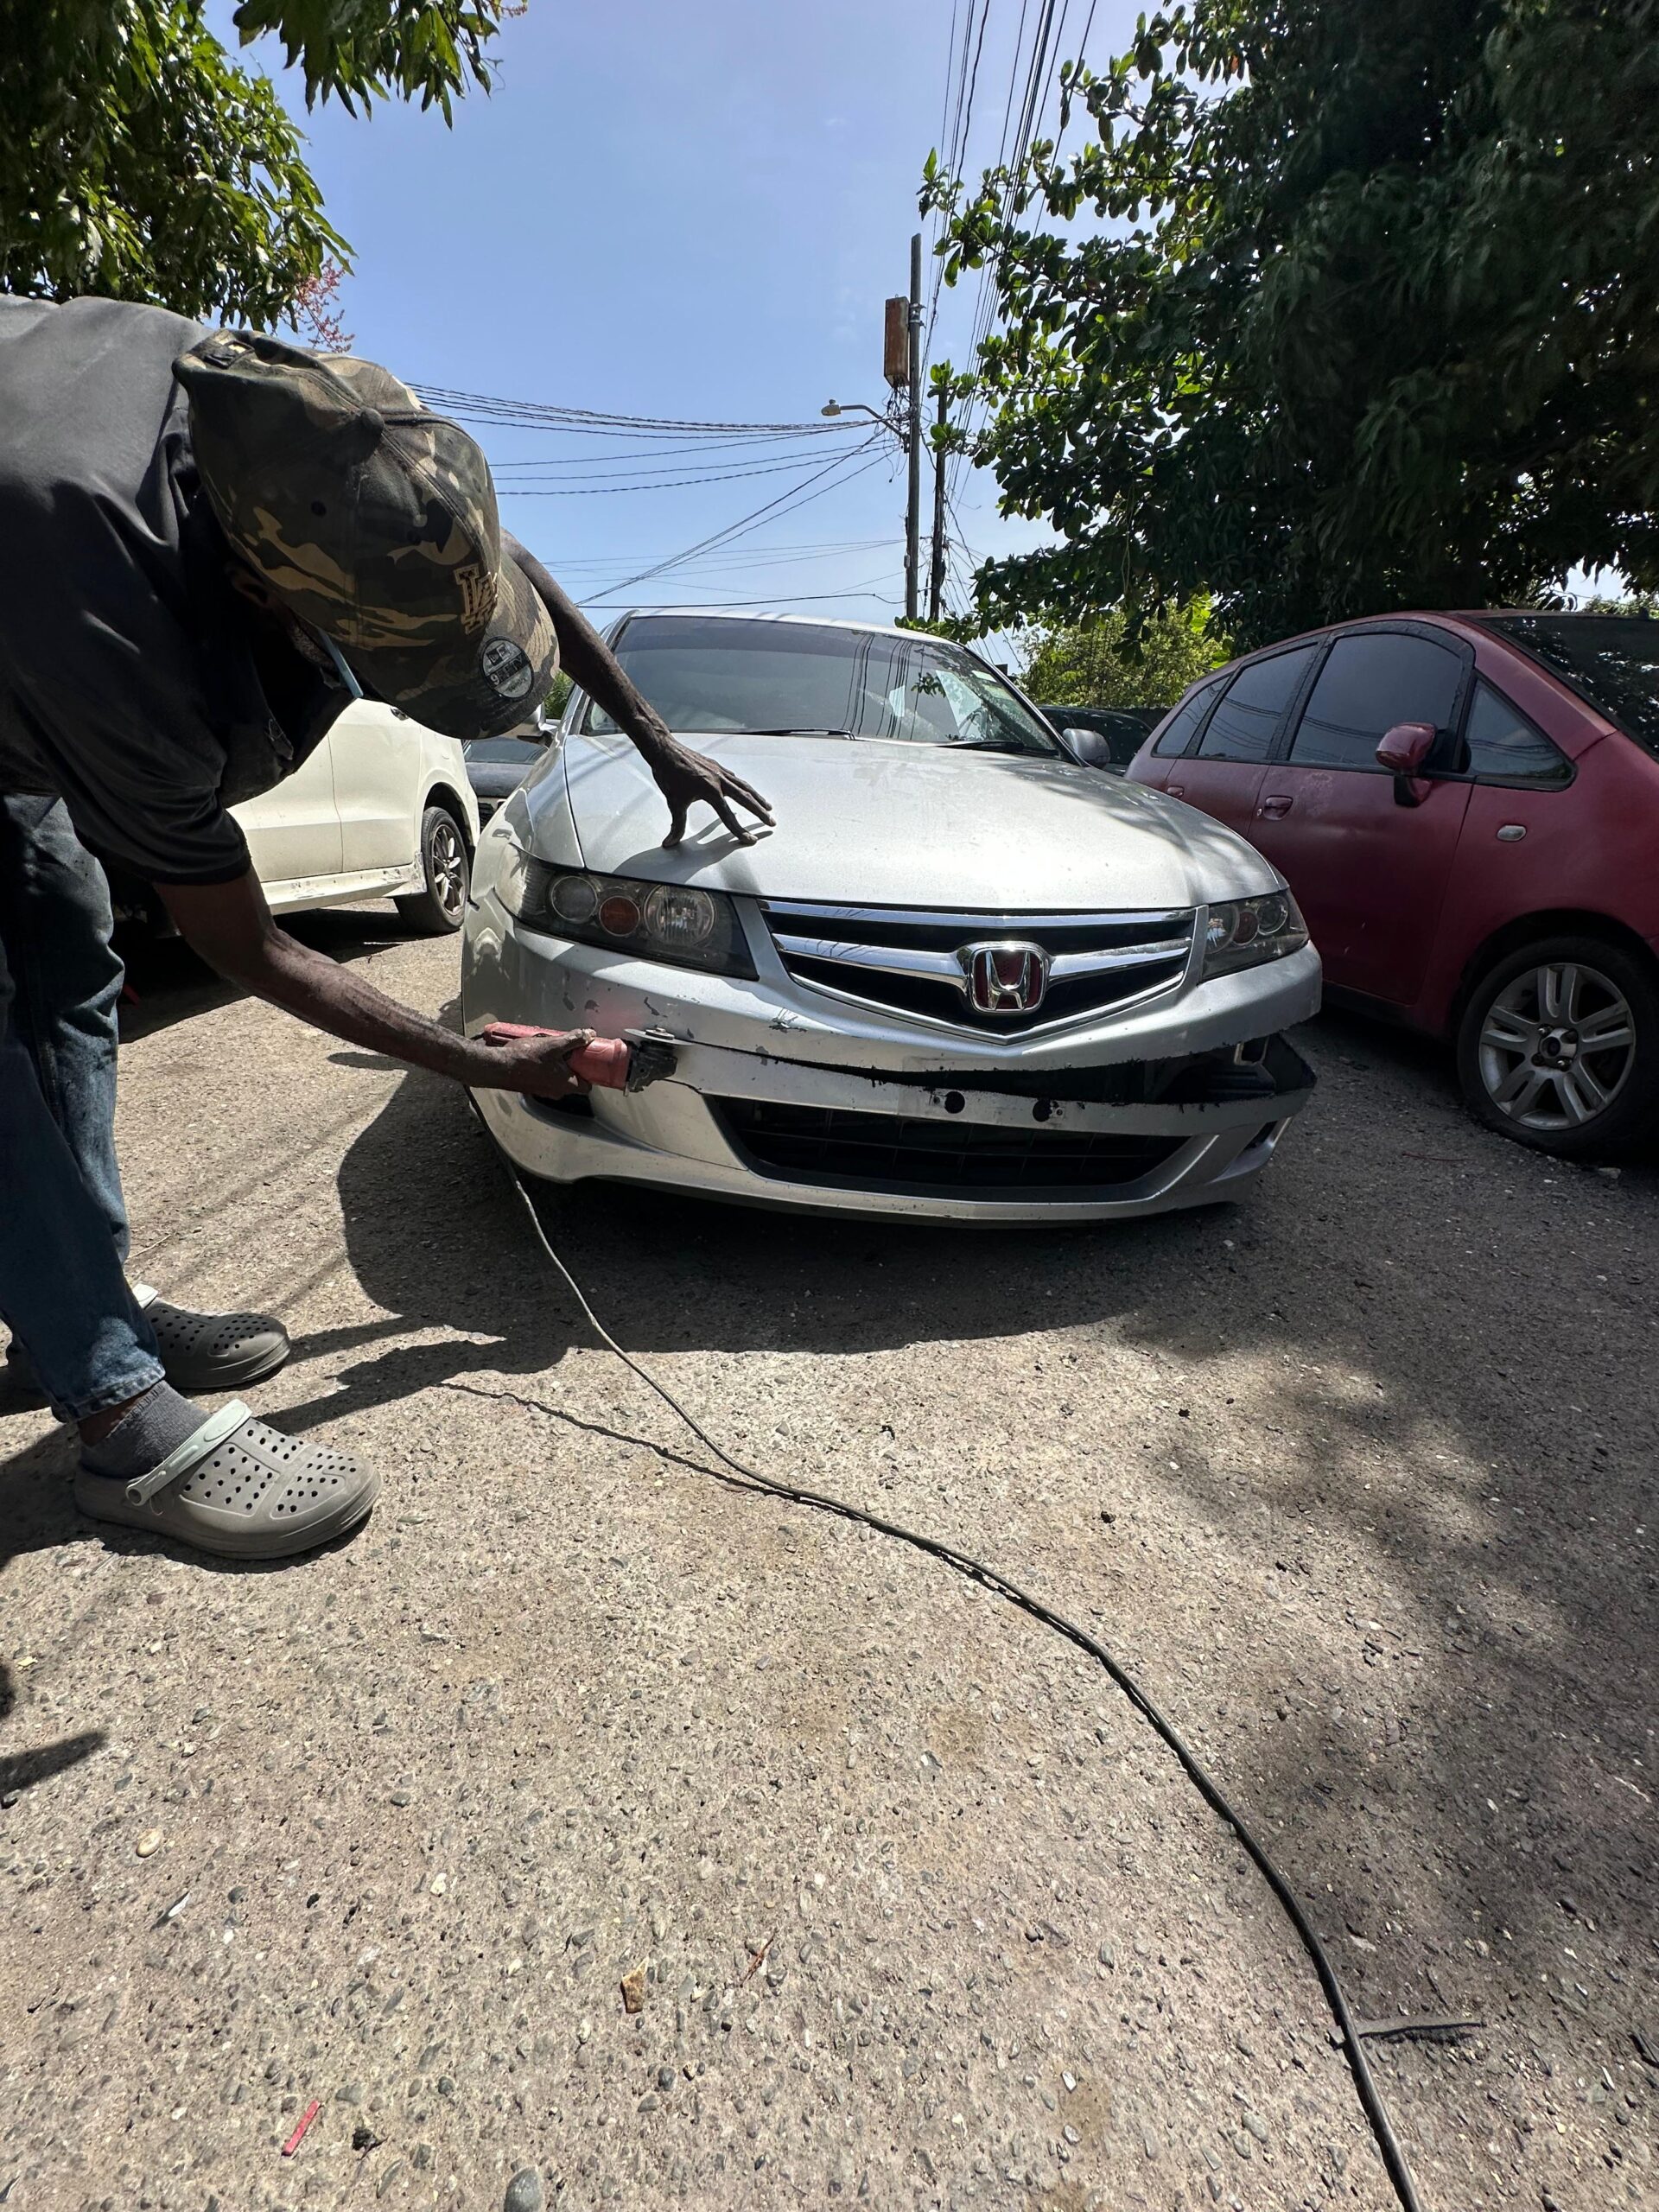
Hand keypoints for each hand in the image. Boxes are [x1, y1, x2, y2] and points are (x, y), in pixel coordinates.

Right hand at [477, 1023, 594, 1097]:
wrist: (498, 1067)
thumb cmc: (526, 1058)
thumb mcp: (554, 1045)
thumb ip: (574, 1039)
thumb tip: (589, 1034)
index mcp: (567, 1085)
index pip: (587, 1087)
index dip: (590, 1074)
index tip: (588, 1061)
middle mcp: (556, 1091)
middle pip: (573, 1080)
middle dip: (573, 1065)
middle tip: (570, 1050)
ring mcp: (544, 1090)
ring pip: (558, 1078)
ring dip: (558, 1065)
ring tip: (552, 1049)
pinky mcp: (532, 1086)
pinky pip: (546, 1077)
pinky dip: (546, 1068)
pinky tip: (539, 1054)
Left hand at [651, 737, 774, 847]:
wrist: (664, 750)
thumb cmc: (668, 773)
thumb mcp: (673, 802)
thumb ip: (676, 824)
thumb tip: (670, 842)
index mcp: (710, 790)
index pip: (728, 816)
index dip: (739, 831)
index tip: (750, 839)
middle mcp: (719, 780)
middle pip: (746, 799)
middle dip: (759, 812)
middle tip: (771, 822)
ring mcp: (719, 772)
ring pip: (744, 786)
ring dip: (757, 798)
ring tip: (767, 806)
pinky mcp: (716, 766)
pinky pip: (735, 778)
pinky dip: (744, 786)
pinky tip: (746, 790)